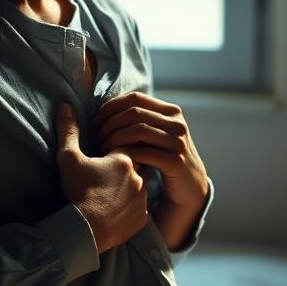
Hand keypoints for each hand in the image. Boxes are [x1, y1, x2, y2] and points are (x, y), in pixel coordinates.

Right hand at [56, 103, 149, 253]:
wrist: (85, 229)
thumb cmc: (78, 191)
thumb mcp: (69, 158)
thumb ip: (69, 131)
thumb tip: (65, 107)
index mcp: (124, 160)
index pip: (127, 145)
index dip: (115, 148)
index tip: (105, 154)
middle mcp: (139, 178)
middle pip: (136, 165)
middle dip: (124, 168)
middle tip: (107, 175)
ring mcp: (142, 200)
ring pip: (140, 188)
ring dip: (128, 188)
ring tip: (110, 194)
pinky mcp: (141, 219)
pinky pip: (140, 210)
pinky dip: (130, 209)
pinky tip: (118, 211)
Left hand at [93, 92, 209, 210]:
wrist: (190, 186)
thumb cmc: (164, 158)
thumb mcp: (158, 134)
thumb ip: (142, 120)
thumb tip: (107, 110)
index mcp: (171, 112)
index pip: (136, 98)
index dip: (112, 107)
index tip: (96, 121)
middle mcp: (177, 124)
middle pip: (135, 113)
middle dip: (110, 124)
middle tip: (96, 137)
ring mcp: (178, 142)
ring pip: (139, 130)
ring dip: (115, 138)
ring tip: (103, 148)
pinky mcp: (176, 162)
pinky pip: (144, 153)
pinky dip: (125, 154)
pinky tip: (115, 160)